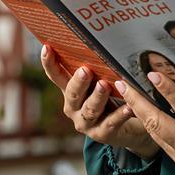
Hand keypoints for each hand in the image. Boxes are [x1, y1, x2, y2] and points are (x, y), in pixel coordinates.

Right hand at [40, 45, 158, 158]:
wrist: (127, 127)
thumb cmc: (112, 97)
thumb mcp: (101, 80)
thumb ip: (97, 66)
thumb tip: (101, 40)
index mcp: (70, 92)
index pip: (56, 76)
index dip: (49, 63)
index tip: (46, 47)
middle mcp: (73, 108)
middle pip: (72, 94)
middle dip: (78, 82)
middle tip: (85, 70)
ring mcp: (86, 123)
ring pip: (90, 109)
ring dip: (97, 97)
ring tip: (105, 85)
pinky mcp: (102, 134)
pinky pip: (111, 123)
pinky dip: (119, 114)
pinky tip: (128, 107)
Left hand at [117, 71, 174, 174]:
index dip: (167, 90)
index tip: (153, 74)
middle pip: (156, 123)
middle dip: (137, 102)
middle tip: (122, 84)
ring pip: (153, 132)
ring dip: (137, 112)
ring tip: (125, 93)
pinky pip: (158, 139)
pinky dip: (147, 123)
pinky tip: (140, 110)